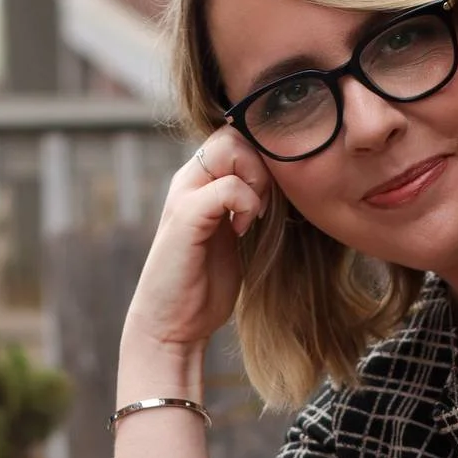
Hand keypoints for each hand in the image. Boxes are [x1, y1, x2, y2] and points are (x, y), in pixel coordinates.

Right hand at [122, 128, 272, 351]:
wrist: (172, 324)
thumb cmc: (204, 285)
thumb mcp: (234, 235)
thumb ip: (247, 206)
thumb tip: (285, 187)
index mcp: (200, 182)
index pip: (236, 136)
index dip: (262, 157)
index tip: (271, 197)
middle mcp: (189, 181)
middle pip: (234, 133)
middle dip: (263, 163)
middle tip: (267, 204)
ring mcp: (184, 197)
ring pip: (230, 148)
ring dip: (257, 180)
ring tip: (255, 217)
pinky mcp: (185, 218)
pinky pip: (227, 186)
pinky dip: (247, 205)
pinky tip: (243, 232)